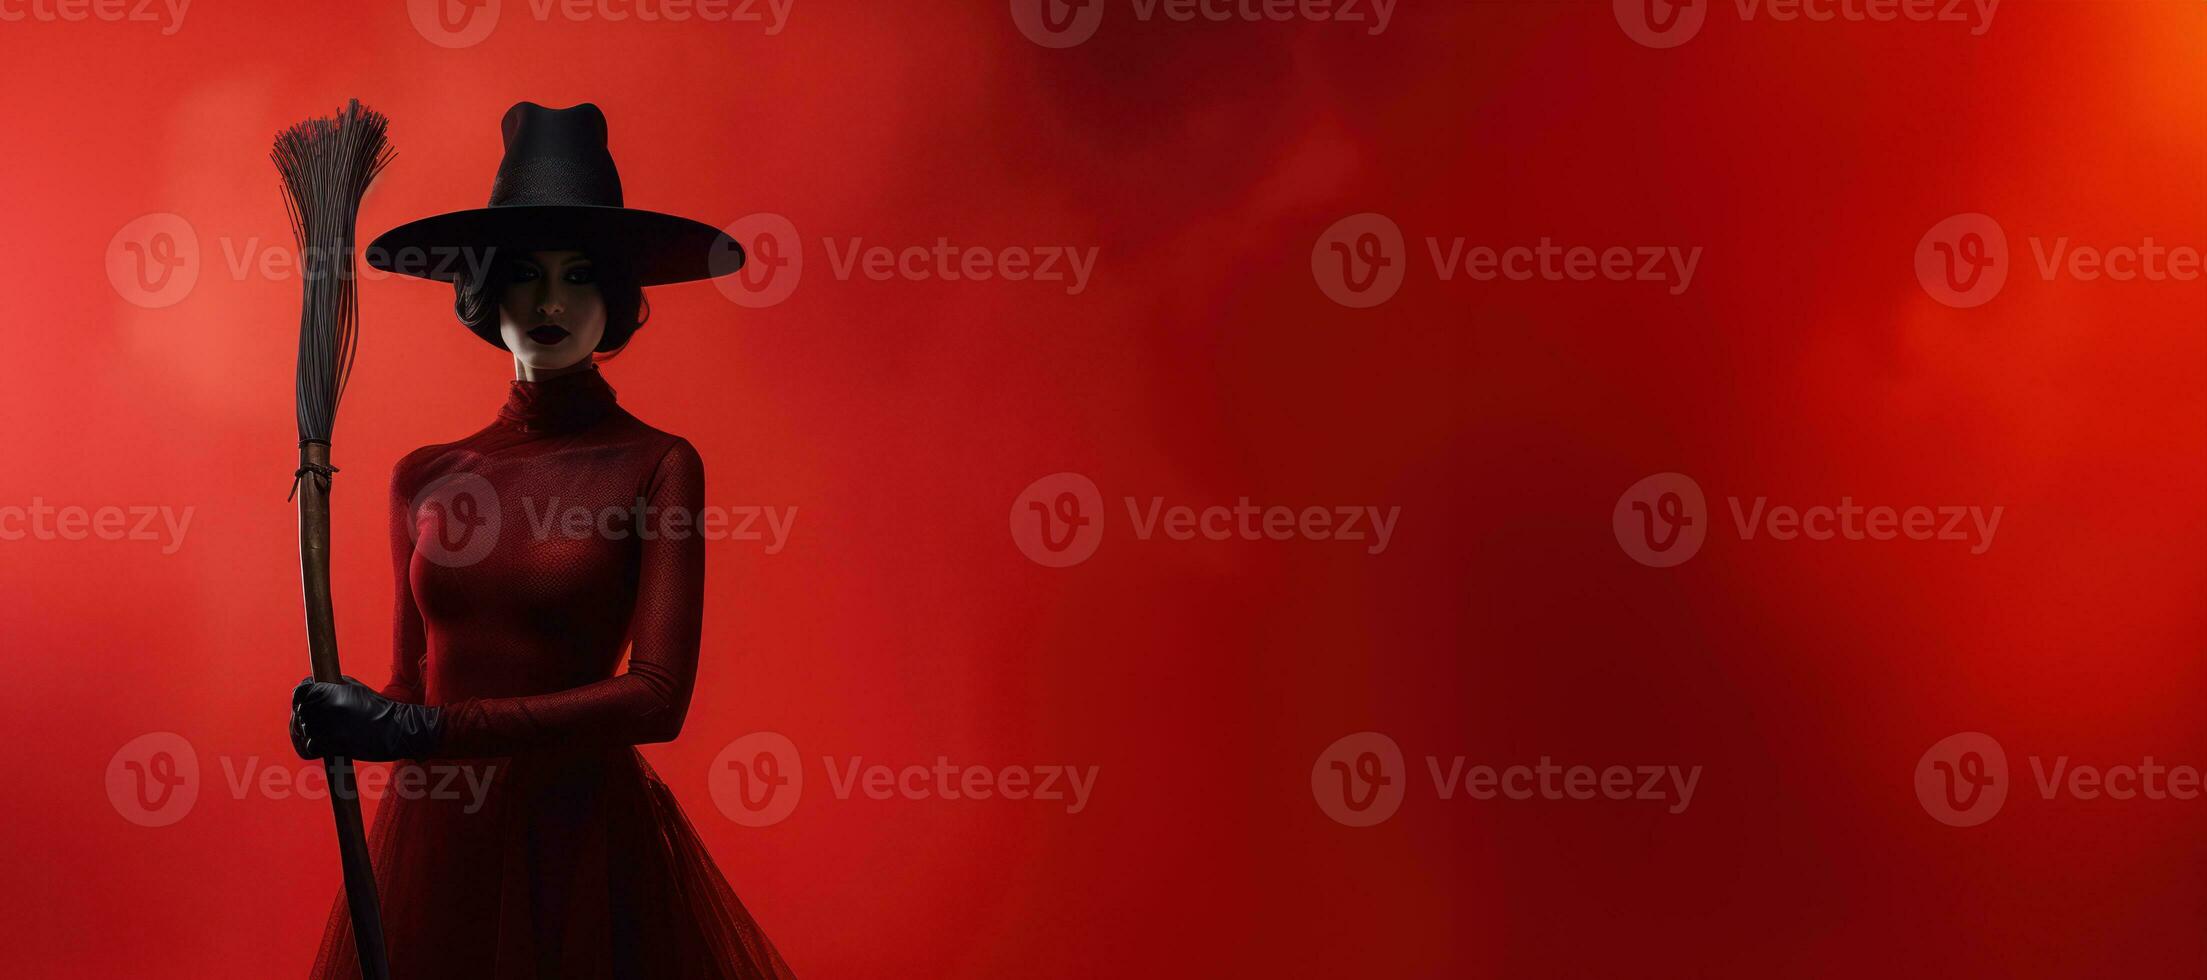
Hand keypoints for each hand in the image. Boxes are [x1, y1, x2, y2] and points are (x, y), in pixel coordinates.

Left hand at [291, 675, 444, 761]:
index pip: (300, 692)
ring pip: (305, 730)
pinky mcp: (332, 744)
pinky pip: (310, 746)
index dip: (300, 699)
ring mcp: (328, 726)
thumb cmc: (378, 708)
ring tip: (325, 733)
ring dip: (311, 733)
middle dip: (305, 718)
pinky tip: (323, 745)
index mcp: (331, 689)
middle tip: (316, 722)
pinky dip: (314, 747)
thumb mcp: (354, 688)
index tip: (304, 704)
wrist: (397, 729)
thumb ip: (330, 688)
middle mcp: (326, 706)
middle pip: (301, 712)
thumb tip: (310, 691)